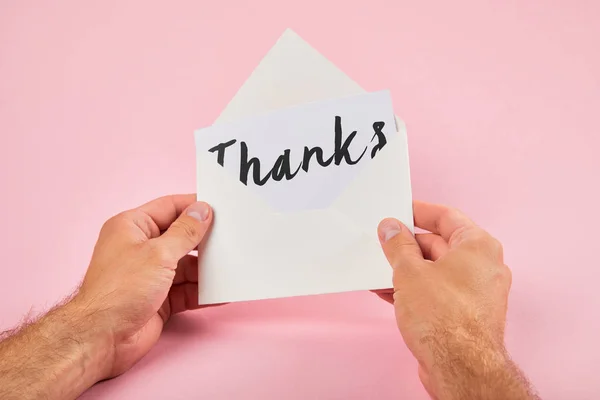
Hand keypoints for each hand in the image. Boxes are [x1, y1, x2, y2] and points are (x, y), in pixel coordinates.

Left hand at [73, 194, 213, 378]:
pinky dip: (202, 292)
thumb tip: (202, 211)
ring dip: (206, 269)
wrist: (103, 338)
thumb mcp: (158, 253)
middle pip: (180, 237)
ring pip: (186, 266)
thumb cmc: (119, 290)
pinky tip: (220, 292)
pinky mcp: (159, 299)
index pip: (169, 207)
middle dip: (204, 241)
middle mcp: (140, 248)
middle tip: (231, 236)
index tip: (218, 207)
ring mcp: (150, 275)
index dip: (194, 207)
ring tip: (231, 266)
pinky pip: (187, 290)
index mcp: (132, 227)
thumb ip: (185, 232)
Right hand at [377, 201, 536, 398]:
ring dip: (407, 268)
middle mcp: (483, 266)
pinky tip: (387, 291)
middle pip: (440, 244)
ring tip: (378, 267)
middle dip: (407, 244)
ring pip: (436, 270)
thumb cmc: (445, 319)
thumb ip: (398, 245)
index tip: (399, 209)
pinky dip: (414, 288)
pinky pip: (437, 291)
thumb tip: (391, 228)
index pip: (446, 217)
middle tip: (382, 241)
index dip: (419, 211)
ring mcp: (476, 292)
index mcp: (478, 246)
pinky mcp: (466, 314)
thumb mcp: (410, 272)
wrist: (459, 368)